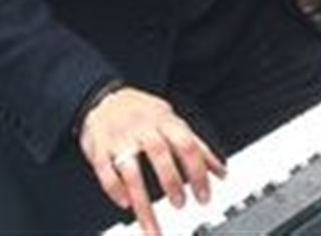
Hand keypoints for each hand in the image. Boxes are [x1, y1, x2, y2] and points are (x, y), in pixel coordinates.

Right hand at [77, 85, 225, 235]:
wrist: (106, 98)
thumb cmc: (144, 114)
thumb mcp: (173, 122)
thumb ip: (197, 148)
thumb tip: (221, 172)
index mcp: (165, 122)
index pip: (187, 145)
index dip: (198, 173)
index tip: (204, 197)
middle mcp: (142, 128)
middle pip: (159, 153)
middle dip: (172, 182)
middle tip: (181, 204)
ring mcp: (119, 138)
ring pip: (131, 169)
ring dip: (142, 198)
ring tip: (153, 222)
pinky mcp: (99, 148)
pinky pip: (104, 170)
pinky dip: (115, 189)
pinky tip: (125, 204)